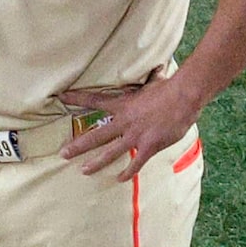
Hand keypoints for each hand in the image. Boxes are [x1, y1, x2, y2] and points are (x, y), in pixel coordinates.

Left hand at [59, 79, 202, 179]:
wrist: (185, 96)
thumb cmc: (170, 88)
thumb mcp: (154, 82)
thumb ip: (151, 78)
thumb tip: (158, 67)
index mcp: (122, 105)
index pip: (94, 101)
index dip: (76, 99)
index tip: (61, 98)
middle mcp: (124, 122)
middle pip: (95, 136)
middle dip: (78, 146)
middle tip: (63, 154)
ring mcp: (135, 135)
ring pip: (110, 153)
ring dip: (96, 163)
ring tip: (84, 171)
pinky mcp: (149, 146)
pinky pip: (136, 163)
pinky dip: (128, 172)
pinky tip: (120, 179)